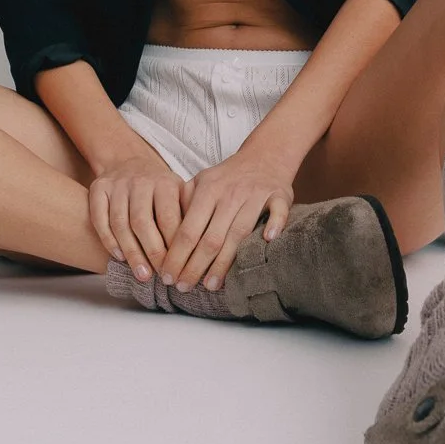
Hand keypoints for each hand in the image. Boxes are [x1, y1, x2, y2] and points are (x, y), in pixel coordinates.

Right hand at [87, 149, 185, 281]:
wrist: (129, 160)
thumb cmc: (160, 188)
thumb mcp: (179, 193)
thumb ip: (187, 216)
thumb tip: (200, 252)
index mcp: (164, 182)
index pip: (168, 218)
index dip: (173, 246)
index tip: (180, 268)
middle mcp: (140, 181)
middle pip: (142, 222)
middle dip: (153, 253)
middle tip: (161, 276)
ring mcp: (117, 184)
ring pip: (120, 223)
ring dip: (131, 252)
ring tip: (142, 274)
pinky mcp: (98, 188)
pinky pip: (99, 218)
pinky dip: (108, 240)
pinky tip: (119, 257)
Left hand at [160, 148, 295, 294]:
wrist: (264, 156)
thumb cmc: (228, 177)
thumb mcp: (201, 182)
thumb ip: (183, 204)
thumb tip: (164, 237)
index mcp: (208, 190)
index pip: (188, 229)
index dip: (177, 255)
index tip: (167, 276)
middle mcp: (231, 193)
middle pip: (211, 237)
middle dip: (194, 266)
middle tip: (183, 287)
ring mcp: (256, 194)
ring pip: (239, 233)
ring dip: (225, 262)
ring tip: (210, 285)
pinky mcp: (280, 195)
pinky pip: (278, 212)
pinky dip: (274, 225)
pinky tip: (267, 242)